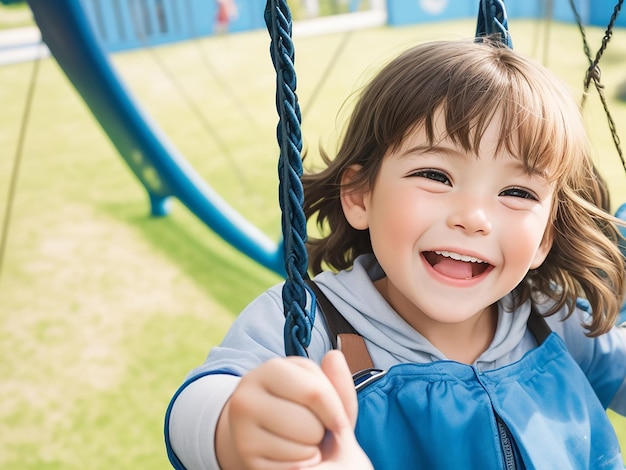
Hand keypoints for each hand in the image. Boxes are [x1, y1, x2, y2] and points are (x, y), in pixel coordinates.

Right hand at [215, 350, 371, 469]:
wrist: (264, 434)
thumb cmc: (302, 411)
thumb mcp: (321, 394)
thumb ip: (336, 382)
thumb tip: (335, 356)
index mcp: (272, 368)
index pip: (316, 392)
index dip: (336, 412)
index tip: (337, 421)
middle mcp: (248, 393)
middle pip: (308, 424)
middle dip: (320, 432)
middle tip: (310, 428)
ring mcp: (240, 424)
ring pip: (301, 447)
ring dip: (312, 450)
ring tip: (301, 440)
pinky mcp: (243, 451)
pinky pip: (290, 466)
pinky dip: (299, 464)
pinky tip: (289, 454)